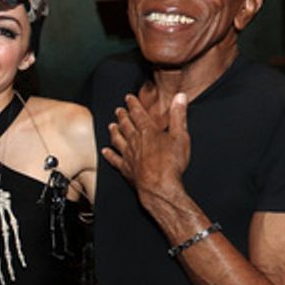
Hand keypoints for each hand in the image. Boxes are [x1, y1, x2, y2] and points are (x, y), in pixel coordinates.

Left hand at [101, 92, 190, 208]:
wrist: (160, 187)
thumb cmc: (171, 163)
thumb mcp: (180, 136)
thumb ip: (178, 115)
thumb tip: (180, 97)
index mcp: (148, 132)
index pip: (138, 114)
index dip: (133, 105)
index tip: (128, 98)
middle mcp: (135, 141)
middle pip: (126, 125)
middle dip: (122, 116)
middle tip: (118, 110)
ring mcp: (128, 155)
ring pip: (118, 140)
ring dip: (114, 132)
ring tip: (111, 126)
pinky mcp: (125, 169)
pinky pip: (114, 159)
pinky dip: (108, 154)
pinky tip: (105, 151)